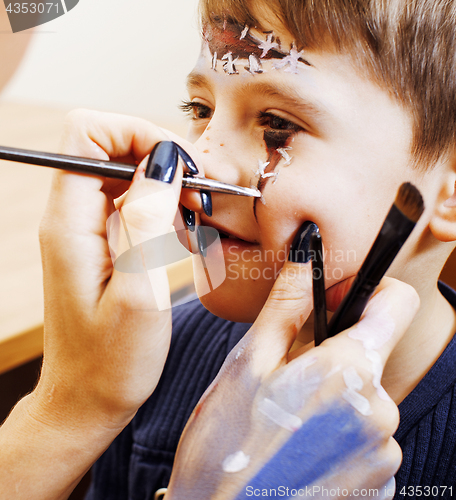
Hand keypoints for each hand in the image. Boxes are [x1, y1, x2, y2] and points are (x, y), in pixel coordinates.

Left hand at [35, 109, 199, 424]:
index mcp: (70, 223)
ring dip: (167, 186)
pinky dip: (163, 208)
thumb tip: (163, 160)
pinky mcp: (102, 242)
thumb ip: (147, 220)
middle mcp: (71, 217)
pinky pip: (132, 203)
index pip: (88, 132)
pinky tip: (182, 235)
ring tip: (195, 219)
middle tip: (199, 196)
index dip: (136, 132)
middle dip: (161, 158)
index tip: (179, 166)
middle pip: (110, 146)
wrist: (85, 399)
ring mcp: (86, 228)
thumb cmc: (111, 362)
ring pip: (126, 173)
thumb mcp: (139, 293)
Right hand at [166, 261, 418, 498]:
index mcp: (348, 372)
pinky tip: (301, 450)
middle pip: (372, 356)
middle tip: (288, 379)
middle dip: (334, 356)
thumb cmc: (225, 446)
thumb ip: (286, 305)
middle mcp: (380, 413)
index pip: (397, 304)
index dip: (371, 291)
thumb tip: (305, 261)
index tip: (338, 302)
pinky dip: (341, 435)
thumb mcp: (247, 364)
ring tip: (289, 422)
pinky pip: (367, 438)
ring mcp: (383, 454)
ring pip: (367, 399)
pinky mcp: (380, 486)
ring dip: (335, 399)